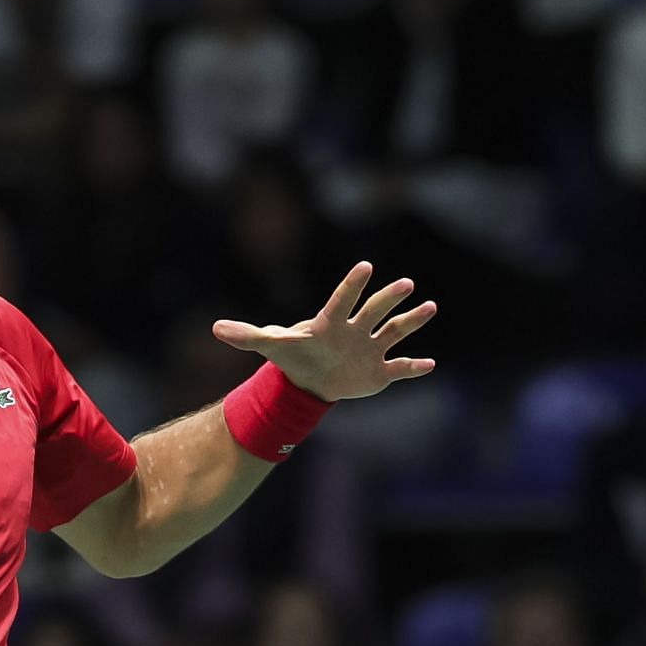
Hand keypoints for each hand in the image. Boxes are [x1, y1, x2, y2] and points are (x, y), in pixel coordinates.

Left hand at [213, 262, 435, 402]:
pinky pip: (399, 367)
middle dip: (389, 298)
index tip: (365, 266)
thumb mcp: (271, 347)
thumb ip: (247, 336)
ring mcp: (370, 348)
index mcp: (331, 322)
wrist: (312, 379)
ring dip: (412, 321)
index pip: (342, 300)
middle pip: (374, 311)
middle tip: (405, 283)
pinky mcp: (379, 371)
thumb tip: (216, 329)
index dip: (352, 285)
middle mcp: (356, 330)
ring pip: (394, 332)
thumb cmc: (294, 356)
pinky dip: (413, 367)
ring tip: (430, 307)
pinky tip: (429, 365)